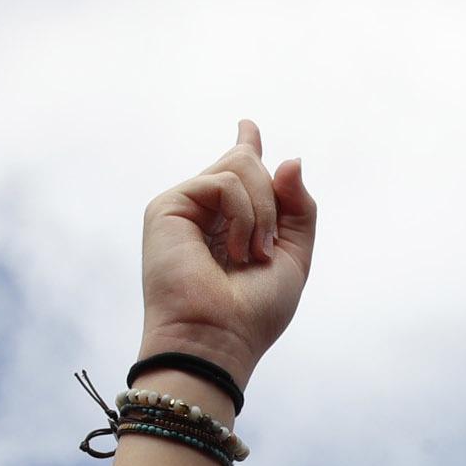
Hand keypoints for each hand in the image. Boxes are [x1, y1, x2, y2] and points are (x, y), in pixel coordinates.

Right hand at [140, 120, 315, 392]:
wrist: (218, 339)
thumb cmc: (253, 312)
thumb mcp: (294, 256)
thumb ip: (299, 207)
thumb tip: (288, 159)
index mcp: (229, 224)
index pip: (237, 172)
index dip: (245, 144)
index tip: (248, 126)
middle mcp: (203, 212)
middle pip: (247, 163)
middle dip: (273, 201)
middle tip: (265, 249)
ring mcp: (184, 207)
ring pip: (240, 165)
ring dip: (262, 212)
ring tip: (251, 254)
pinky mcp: (167, 207)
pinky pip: (224, 183)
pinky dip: (244, 215)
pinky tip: (236, 250)